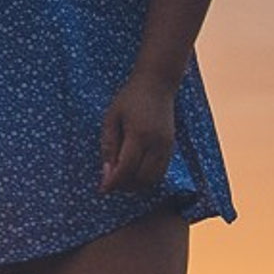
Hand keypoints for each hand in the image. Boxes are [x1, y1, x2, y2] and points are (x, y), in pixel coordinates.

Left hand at [99, 72, 177, 192]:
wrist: (157, 85)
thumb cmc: (129, 99)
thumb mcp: (111, 118)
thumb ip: (109, 145)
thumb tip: (106, 173)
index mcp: (139, 134)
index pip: (127, 168)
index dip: (114, 182)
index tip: (102, 189)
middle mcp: (157, 144)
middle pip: (142, 178)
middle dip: (125, 186)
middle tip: (110, 184)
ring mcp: (167, 147)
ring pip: (154, 179)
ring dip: (137, 185)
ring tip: (121, 180)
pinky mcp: (172, 148)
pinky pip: (161, 172)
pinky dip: (147, 178)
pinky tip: (134, 172)